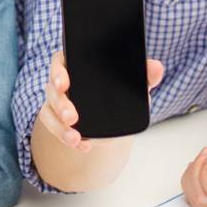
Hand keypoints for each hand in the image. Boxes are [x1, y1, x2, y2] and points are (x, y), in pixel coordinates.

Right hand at [36, 49, 164, 151]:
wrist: (115, 121)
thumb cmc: (121, 94)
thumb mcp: (133, 85)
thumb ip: (144, 76)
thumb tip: (157, 67)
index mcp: (77, 65)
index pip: (60, 61)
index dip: (58, 71)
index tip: (63, 83)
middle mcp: (63, 82)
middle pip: (52, 88)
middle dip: (60, 104)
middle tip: (72, 117)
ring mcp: (57, 101)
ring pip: (49, 109)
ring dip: (60, 126)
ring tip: (75, 138)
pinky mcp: (56, 120)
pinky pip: (52, 127)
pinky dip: (64, 137)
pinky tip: (82, 145)